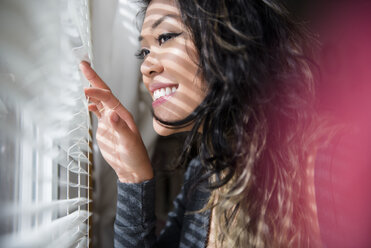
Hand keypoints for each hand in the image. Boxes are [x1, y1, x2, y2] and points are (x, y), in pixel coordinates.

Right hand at [80, 61, 152, 182]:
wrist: (132, 168)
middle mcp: (117, 114)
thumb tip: (111, 114)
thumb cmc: (135, 156)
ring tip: (84, 77)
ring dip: (92, 90)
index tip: (86, 91)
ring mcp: (110, 121)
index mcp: (123, 115)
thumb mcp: (129, 143)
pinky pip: (99, 113)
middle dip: (94, 79)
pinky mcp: (106, 128)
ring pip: (100, 101)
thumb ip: (120, 128)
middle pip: (104, 93)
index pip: (108, 99)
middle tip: (83, 64)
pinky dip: (93, 106)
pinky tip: (88, 103)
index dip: (97, 92)